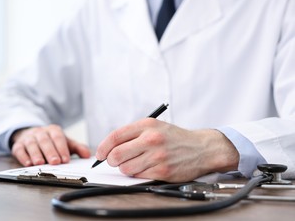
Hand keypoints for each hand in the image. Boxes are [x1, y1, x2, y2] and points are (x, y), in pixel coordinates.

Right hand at [11, 124, 90, 166]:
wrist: (32, 135)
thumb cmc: (51, 141)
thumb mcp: (64, 142)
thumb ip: (77, 148)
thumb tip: (87, 155)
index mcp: (53, 130)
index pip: (58, 137)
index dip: (62, 148)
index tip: (66, 159)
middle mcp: (40, 132)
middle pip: (45, 141)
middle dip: (50, 151)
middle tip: (55, 162)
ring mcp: (28, 138)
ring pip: (32, 144)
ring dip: (36, 154)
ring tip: (40, 163)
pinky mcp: (18, 145)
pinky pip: (19, 149)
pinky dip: (23, 157)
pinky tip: (27, 163)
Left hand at [95, 118, 238, 181]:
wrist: (201, 148)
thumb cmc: (174, 137)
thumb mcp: (154, 126)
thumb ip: (132, 133)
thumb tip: (109, 147)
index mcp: (146, 125)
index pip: (115, 136)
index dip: (103, 147)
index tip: (100, 154)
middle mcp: (151, 139)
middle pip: (116, 155)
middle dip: (111, 160)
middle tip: (115, 161)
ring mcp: (157, 155)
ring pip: (125, 168)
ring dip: (126, 168)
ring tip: (135, 163)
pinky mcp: (162, 170)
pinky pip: (139, 175)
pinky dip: (138, 174)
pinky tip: (146, 167)